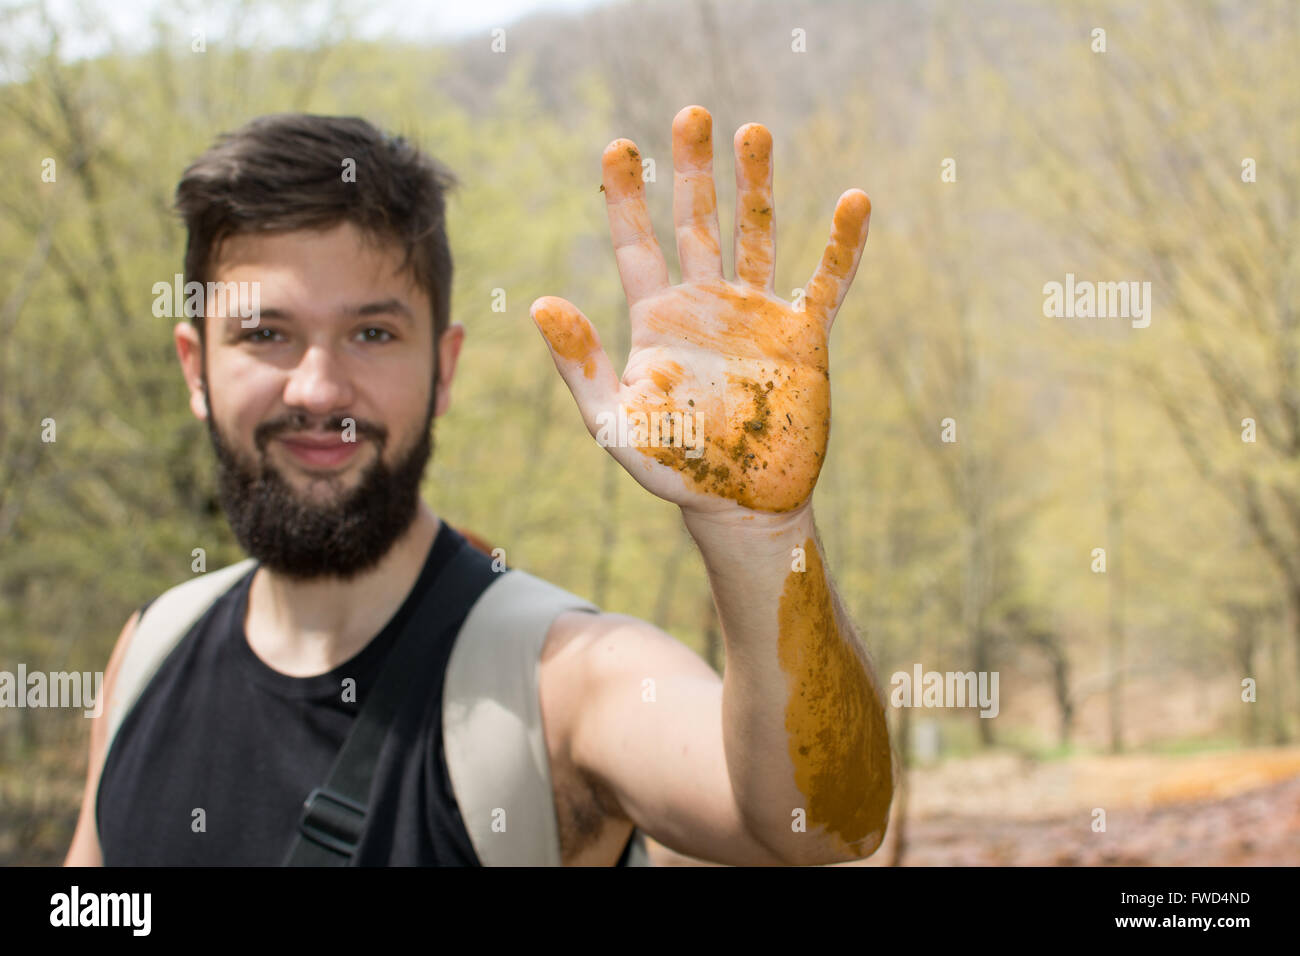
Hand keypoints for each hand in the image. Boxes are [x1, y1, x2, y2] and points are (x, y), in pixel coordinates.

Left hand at [530, 105, 870, 515]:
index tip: (619, 146)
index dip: (626, 195)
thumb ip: (580, 364)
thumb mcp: (613, 422)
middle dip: (691, 168)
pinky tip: (853, 200)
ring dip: (756, 184)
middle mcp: (705, 305)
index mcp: (657, 319)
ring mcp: (755, 316)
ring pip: (757, 233)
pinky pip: (825, 282)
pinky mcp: (802, 337)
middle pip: (696, 220)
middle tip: (691, 113)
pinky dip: (840, 246)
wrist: (742, 505)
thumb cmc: (673, 470)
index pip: (637, 243)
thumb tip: (540, 302)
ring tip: (752, 131)